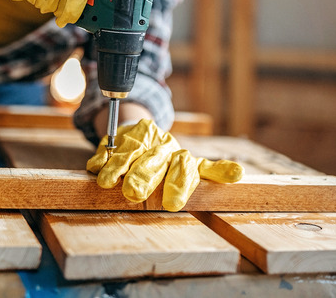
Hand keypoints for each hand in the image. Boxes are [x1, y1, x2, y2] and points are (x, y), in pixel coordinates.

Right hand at [86, 119, 243, 211]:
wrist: (142, 131)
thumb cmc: (167, 158)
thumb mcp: (191, 165)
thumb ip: (213, 171)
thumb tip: (239, 174)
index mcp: (179, 154)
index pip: (184, 167)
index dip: (178, 185)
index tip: (173, 204)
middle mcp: (160, 145)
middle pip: (154, 160)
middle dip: (143, 177)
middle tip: (135, 195)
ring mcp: (136, 140)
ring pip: (129, 153)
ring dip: (117, 167)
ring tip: (108, 183)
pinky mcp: (116, 138)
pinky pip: (108, 147)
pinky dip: (101, 158)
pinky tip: (96, 167)